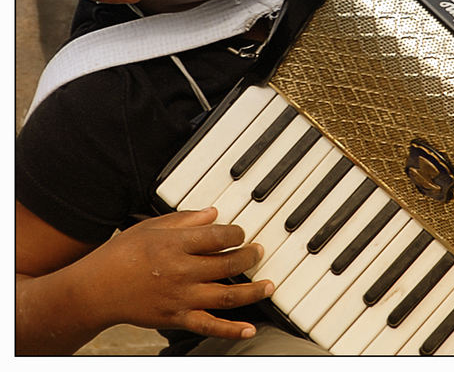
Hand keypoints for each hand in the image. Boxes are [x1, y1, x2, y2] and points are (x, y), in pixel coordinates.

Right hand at [81, 207, 271, 339]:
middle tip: (259, 252)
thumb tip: (214, 213)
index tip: (241, 232)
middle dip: (250, 256)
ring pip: (226, 295)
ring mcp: (180, 297)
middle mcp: (181, 271)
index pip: (218, 236)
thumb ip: (185, 220)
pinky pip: (209, 326)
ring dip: (253, 291)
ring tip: (269, 285)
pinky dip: (231, 330)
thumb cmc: (121, 254)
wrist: (95, 290)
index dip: (237, 232)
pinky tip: (249, 329)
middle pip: (228, 263)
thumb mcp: (151, 227)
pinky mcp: (176, 318)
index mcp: (175, 244)